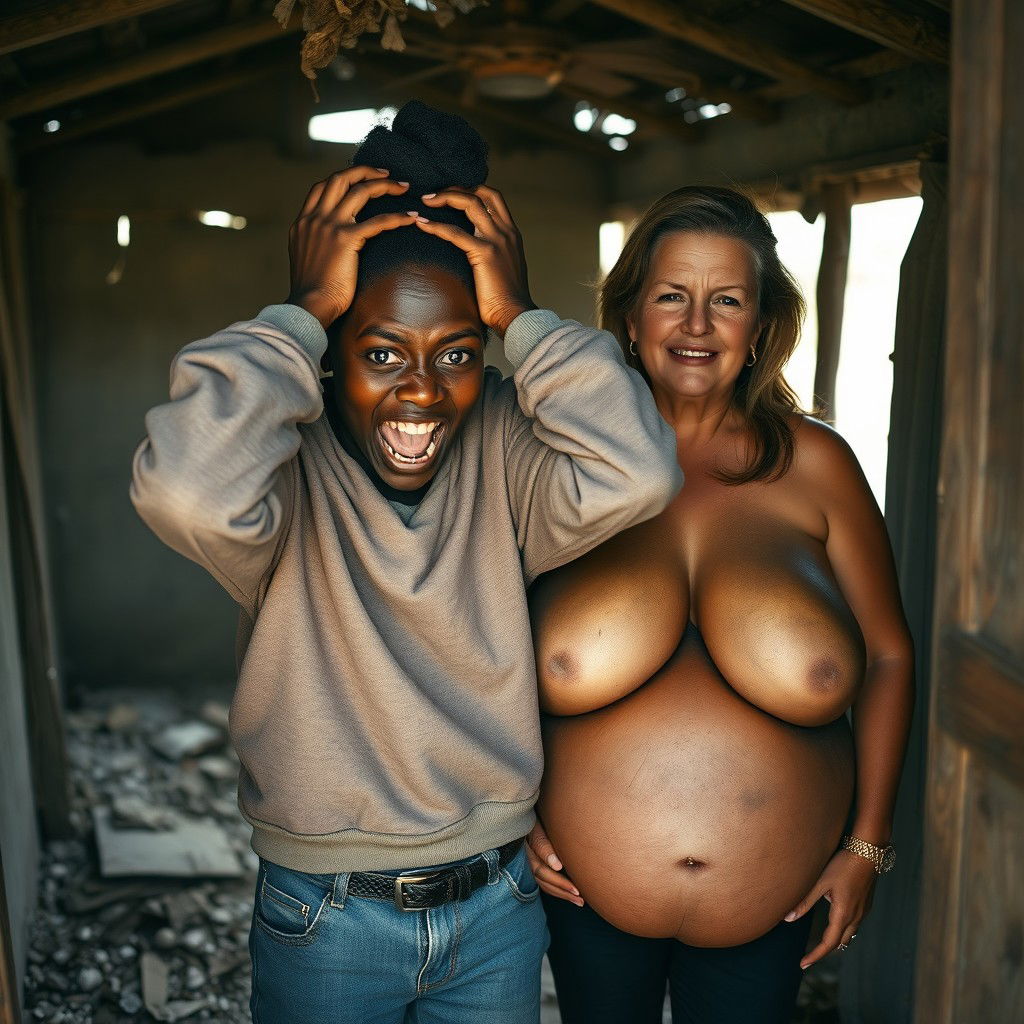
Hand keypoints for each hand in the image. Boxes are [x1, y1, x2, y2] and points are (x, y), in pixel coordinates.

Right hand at [287, 167, 416, 327]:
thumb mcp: (305, 258)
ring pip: (360, 190)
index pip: (322, 186)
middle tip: (387, 174)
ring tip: (403, 188)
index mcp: (304, 221)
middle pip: (341, 178)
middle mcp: (315, 218)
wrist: (309, 305)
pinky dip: (397, 217)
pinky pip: (377, 221)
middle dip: (365, 171)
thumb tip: (327, 240)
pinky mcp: (346, 239)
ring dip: (385, 185)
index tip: (362, 178)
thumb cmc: (311, 292)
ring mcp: (330, 225)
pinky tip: (411, 217)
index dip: (344, 177)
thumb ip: (314, 241)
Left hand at [415, 185, 535, 335]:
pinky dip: (436, 226)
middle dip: (456, 188)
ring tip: (426, 201)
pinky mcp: (484, 253)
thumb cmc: (507, 300)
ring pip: (470, 203)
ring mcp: (497, 240)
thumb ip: (495, 254)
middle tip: (434, 195)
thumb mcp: (505, 268)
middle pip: (481, 193)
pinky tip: (422, 224)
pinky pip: (455, 232)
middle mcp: (506, 231)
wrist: (516, 315)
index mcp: (512, 234)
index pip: (493, 198)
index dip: (472, 190)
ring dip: (445, 197)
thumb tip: (476, 254)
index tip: (452, 195)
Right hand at [525, 820, 583, 905]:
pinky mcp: (533, 863)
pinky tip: (567, 893)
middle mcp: (526, 858)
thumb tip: (557, 865)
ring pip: (543, 883)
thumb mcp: (536, 824)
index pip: (541, 870)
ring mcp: (528, 862)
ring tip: (578, 901)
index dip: (557, 880)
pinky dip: (555, 888)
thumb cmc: (534, 815)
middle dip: (562, 890)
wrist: (524, 810)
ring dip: (561, 893)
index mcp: (526, 849)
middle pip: (543, 880)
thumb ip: (543, 843)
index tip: (575, 888)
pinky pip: (543, 881)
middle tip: (580, 897)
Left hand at [785, 849, 876, 968]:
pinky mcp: (865, 905)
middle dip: (824, 951)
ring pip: (849, 935)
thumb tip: (787, 918)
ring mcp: (863, 912)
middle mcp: (855, 917)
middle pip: (839, 943)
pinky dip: (843, 931)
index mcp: (843, 914)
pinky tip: (836, 924)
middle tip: (809, 958)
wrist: (868, 853)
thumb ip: (805, 901)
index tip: (803, 964)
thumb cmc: (843, 865)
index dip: (815, 955)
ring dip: (835, 941)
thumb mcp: (821, 882)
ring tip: (821, 945)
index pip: (828, 944)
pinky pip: (854, 925)